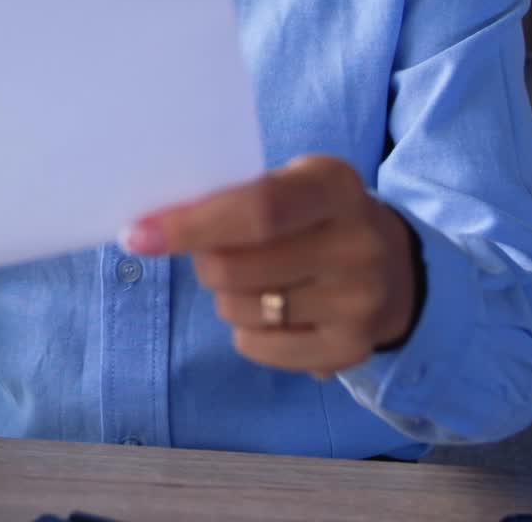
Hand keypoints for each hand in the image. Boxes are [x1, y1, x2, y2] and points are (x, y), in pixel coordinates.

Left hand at [123, 155, 421, 378]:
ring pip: (240, 308)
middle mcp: (356, 243)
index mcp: (335, 185)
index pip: (256, 209)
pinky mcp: (351, 349)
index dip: (191, 225)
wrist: (395, 266)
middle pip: (237, 267)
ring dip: (225, 294)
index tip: (136, 234)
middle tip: (210, 250)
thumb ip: (238, 195)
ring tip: (254, 276)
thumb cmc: (314, 214)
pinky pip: (256, 346)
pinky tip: (272, 309)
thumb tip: (154, 224)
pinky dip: (245, 330)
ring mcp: (358, 301)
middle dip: (202, 260)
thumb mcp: (292, 183)